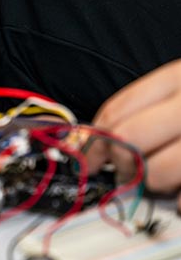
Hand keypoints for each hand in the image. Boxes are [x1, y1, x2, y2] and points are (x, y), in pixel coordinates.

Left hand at [90, 59, 180, 204]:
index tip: (87, 157)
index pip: (117, 112)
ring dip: (150, 182)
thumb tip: (94, 141)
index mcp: (179, 77)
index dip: (93, 140)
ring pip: (157, 172)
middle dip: (119, 161)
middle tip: (123, 170)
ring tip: (159, 178)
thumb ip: (142, 107)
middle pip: (130, 139)